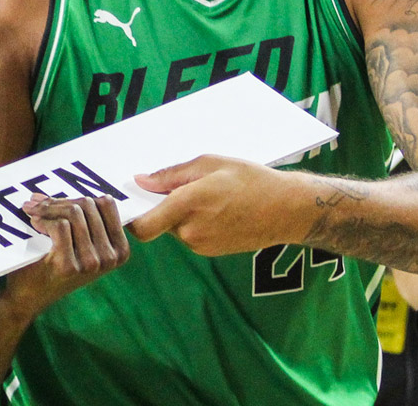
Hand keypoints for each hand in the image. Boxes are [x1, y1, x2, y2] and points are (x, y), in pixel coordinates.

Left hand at [1, 194, 129, 316]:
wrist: (29, 298)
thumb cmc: (53, 265)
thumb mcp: (78, 244)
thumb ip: (82, 217)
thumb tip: (65, 179)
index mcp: (120, 250)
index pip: (107, 204)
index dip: (80, 198)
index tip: (59, 202)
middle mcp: (111, 257)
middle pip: (88, 205)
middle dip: (59, 201)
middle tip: (37, 203)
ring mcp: (92, 263)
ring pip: (73, 213)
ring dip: (47, 209)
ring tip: (32, 212)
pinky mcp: (70, 265)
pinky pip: (60, 226)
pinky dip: (44, 220)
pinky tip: (34, 224)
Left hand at [130, 154, 293, 255]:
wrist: (286, 210)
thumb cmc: (252, 181)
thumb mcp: (210, 164)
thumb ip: (171, 174)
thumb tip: (141, 181)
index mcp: (189, 204)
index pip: (143, 226)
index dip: (131, 218)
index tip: (131, 205)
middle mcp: (191, 230)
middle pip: (158, 222)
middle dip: (163, 207)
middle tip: (183, 188)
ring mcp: (201, 245)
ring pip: (175, 228)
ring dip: (181, 215)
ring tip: (209, 198)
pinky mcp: (210, 252)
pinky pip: (190, 235)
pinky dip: (195, 223)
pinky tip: (218, 211)